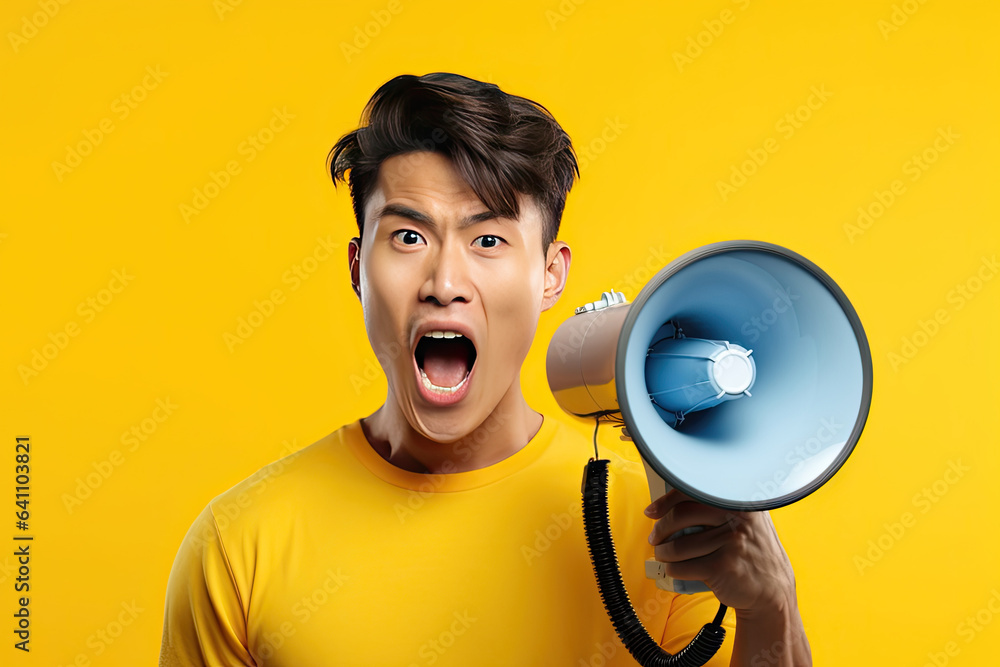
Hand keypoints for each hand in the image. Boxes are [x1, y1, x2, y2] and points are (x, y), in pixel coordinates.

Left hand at [644, 489, 797, 615]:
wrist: (772, 590)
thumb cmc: (751, 553)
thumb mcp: (747, 522)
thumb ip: (720, 507)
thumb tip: (673, 502)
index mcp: (739, 502)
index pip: (693, 491)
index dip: (666, 500)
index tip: (652, 511)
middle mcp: (737, 518)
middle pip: (680, 516)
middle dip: (660, 529)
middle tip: (655, 537)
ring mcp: (730, 542)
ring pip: (678, 545)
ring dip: (662, 552)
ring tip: (663, 555)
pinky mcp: (722, 567)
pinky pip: (682, 566)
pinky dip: (672, 569)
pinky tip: (674, 569)